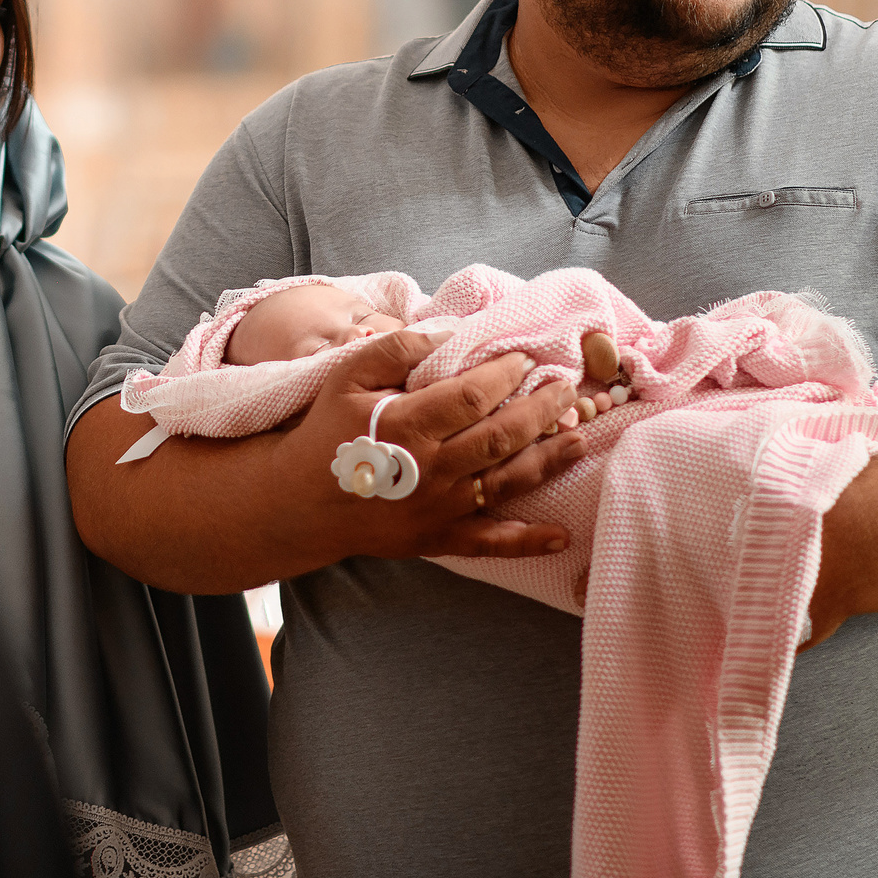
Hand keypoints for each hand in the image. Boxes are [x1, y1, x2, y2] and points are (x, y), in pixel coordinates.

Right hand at [284, 327, 587, 562]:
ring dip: (548, 461)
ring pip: (506, 482)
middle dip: (540, 410)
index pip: (471, 396)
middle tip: (565, 389)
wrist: (298, 502)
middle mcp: (430, 469)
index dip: (504, 375)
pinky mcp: (438, 538)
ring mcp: (437, 508)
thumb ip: (395, 349)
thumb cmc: (325, 434)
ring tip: (579, 438)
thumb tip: (446, 335)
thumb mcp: (347, 377)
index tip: (524, 359)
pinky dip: (528, 541)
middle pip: (500, 437)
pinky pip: (490, 542)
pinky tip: (561, 535)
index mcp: (407, 426)